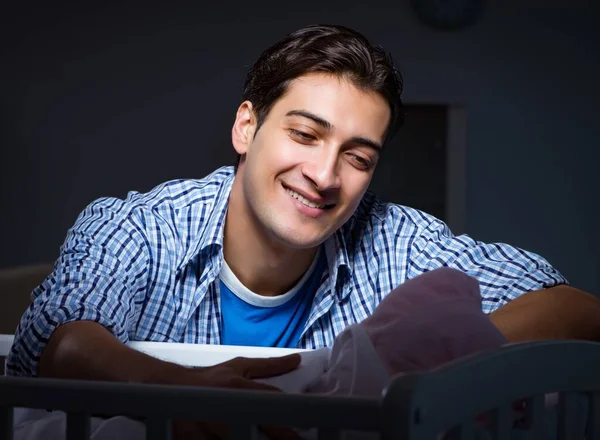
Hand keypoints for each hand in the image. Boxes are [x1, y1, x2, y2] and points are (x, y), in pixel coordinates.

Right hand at [172, 354, 301, 439]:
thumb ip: (269, 366)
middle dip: (279, 436)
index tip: (307, 428)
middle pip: (258, 428)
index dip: (291, 416)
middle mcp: (225, 406)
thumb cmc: (210, 378)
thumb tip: (297, 359)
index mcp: (238, 387)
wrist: (167, 387)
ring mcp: (208, 426)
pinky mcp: (193, 439)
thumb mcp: (238, 367)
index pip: (270, 402)